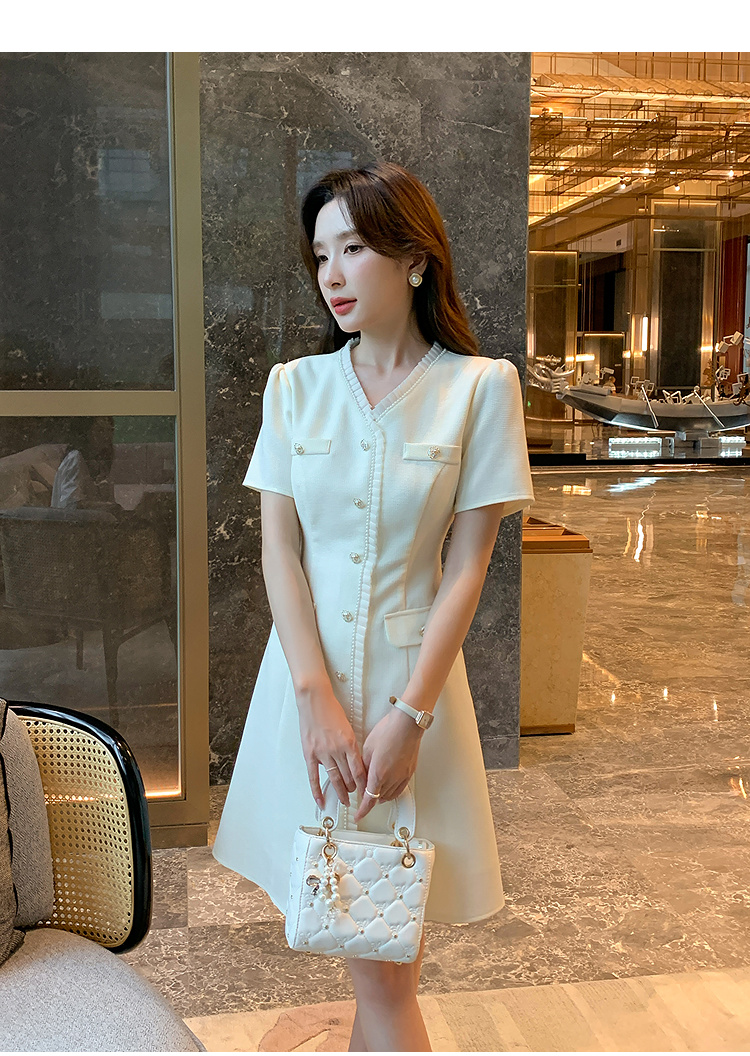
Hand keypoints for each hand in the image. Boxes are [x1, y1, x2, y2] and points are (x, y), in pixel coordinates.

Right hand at [297, 683, 366, 809]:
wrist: (315, 700)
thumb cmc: (331, 710)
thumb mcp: (348, 727)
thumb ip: (351, 745)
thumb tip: (354, 761)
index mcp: (349, 743)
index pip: (359, 770)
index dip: (364, 783)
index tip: (367, 790)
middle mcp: (337, 750)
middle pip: (348, 777)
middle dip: (353, 788)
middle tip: (356, 795)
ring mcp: (322, 753)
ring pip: (334, 778)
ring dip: (340, 792)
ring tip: (344, 800)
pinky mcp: (310, 754)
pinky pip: (314, 777)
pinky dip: (317, 791)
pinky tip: (321, 800)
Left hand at [354, 706, 423, 822]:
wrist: (406, 724)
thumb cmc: (388, 731)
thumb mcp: (367, 748)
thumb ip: (363, 766)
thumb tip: (362, 775)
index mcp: (378, 773)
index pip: (369, 799)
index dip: (362, 810)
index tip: (358, 815)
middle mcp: (392, 778)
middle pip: (379, 798)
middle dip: (370, 798)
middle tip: (364, 793)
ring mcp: (402, 776)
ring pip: (390, 795)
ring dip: (381, 795)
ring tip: (376, 789)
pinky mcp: (410, 772)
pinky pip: (400, 789)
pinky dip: (392, 791)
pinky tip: (389, 786)